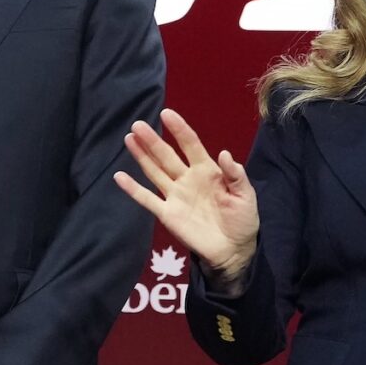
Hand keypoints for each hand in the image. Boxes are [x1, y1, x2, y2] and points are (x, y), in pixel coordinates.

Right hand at [112, 110, 259, 290]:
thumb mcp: (245, 194)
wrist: (234, 250)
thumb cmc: (242, 219)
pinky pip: (147, 199)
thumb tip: (224, 153)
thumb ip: (235, 174)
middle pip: (166, 156)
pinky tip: (119, 176)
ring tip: (129, 138)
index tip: (167, 114)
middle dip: (152, 140)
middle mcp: (187, 179)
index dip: (179, 129)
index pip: (190, 144)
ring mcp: (175, 196)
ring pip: (154, 171)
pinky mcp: (167, 214)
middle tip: (138, 124)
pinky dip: (132, 188)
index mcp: (207, 170)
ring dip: (141, 156)